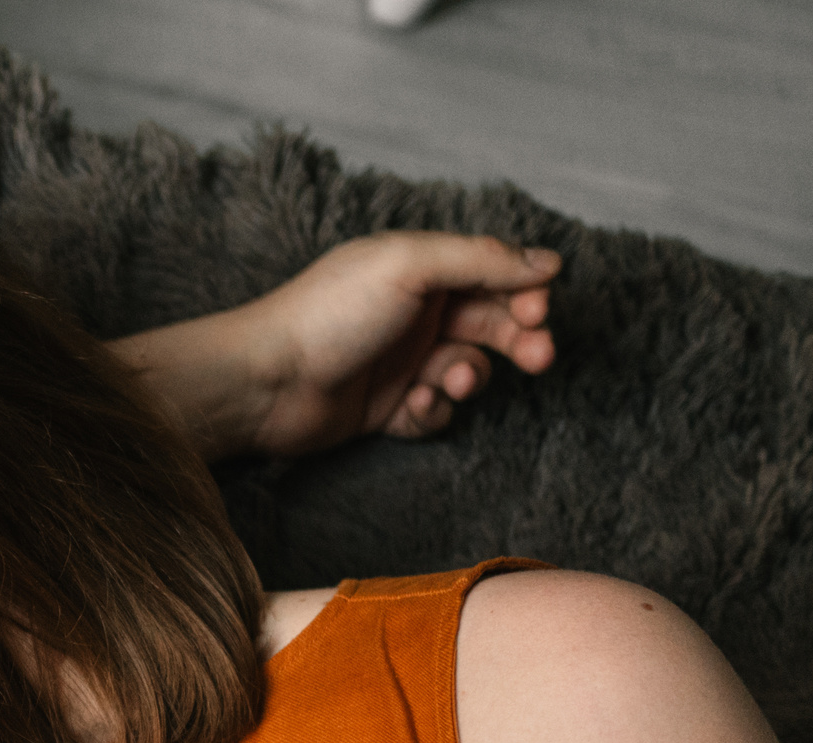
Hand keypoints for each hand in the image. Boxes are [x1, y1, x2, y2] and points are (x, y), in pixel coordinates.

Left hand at [115, 232, 560, 462]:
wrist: (265, 382)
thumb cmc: (328, 314)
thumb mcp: (409, 266)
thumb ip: (480, 259)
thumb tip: (547, 261)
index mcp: (418, 269)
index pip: (493, 275)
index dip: (524, 292)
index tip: (539, 310)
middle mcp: (413, 312)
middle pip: (491, 324)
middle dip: (518, 340)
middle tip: (539, 358)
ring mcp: (399, 361)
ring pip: (466, 371)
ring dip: (467, 378)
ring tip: (443, 382)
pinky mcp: (385, 408)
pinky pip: (434, 413)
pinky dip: (432, 412)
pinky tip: (411, 407)